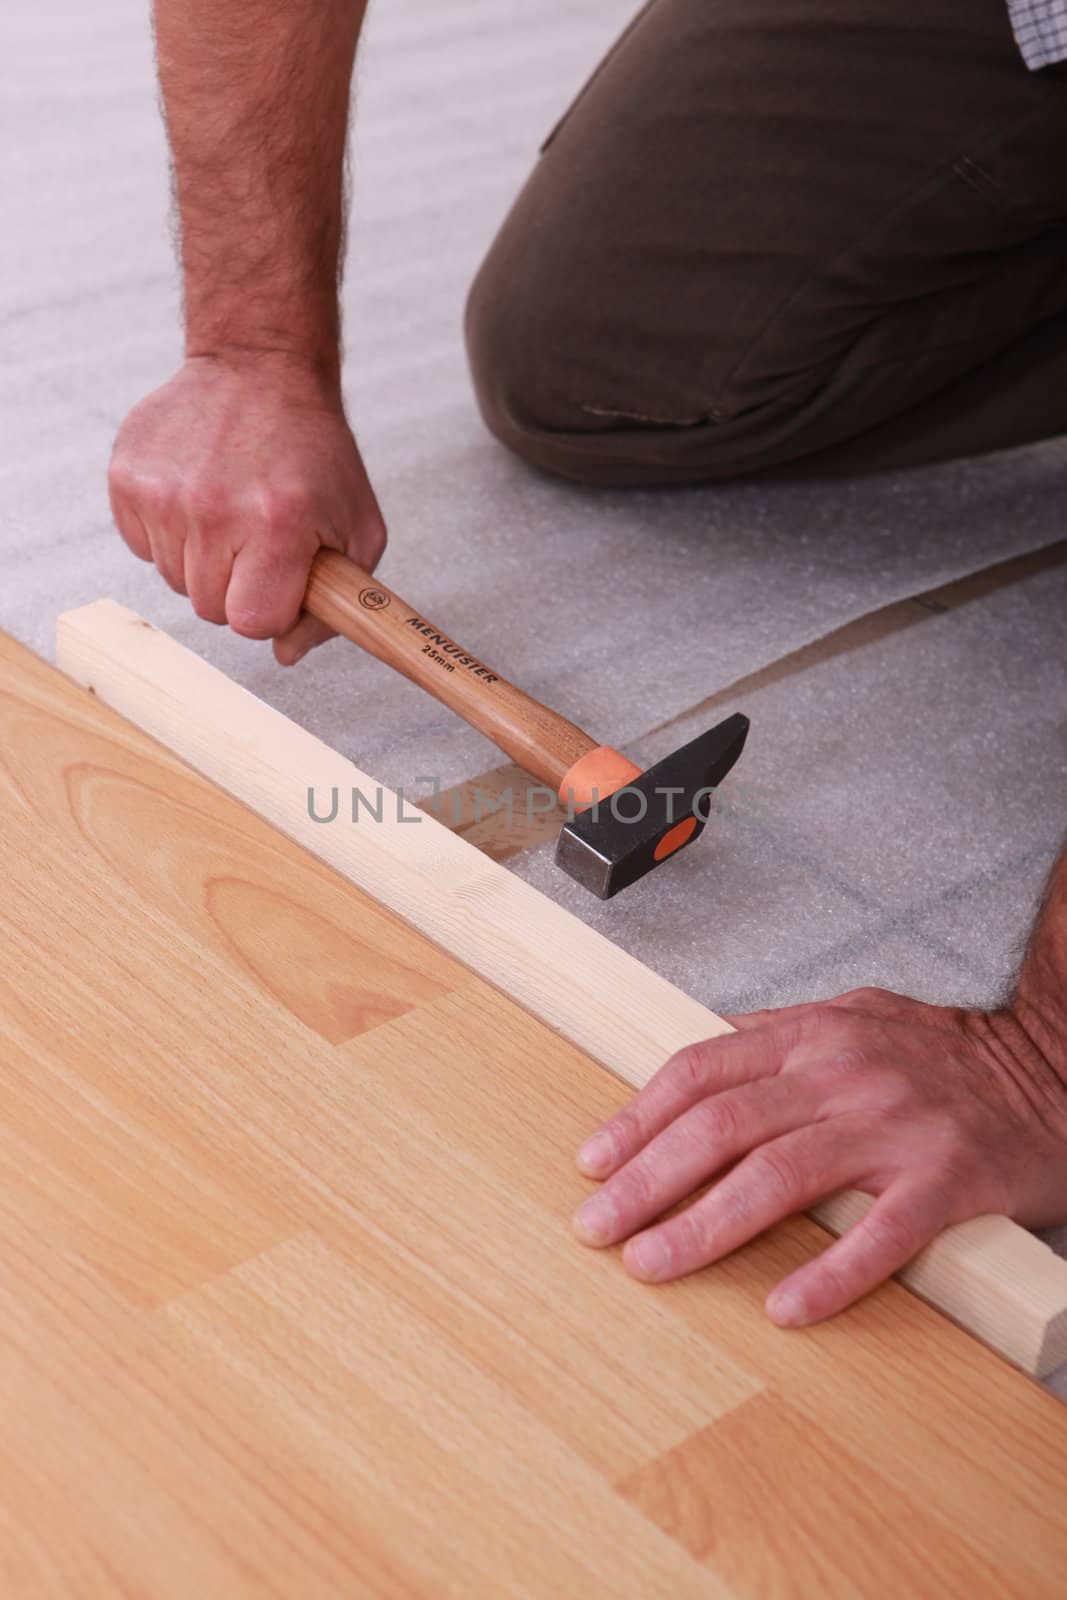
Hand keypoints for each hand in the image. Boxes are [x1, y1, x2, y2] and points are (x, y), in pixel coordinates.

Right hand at [108, 354, 385, 664]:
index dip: (269, 610)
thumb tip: (285, 652)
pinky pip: (143, 548)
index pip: (252, 622)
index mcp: (277, 525)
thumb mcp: (357, 529)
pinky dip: (170, 534)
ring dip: (203, 560)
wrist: (259, 370)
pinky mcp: (127, 478)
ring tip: (230, 509)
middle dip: (237, 587)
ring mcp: (163, 492)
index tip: (280, 580)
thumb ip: (334, 603)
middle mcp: (213, 509)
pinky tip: (198, 495)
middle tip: (257, 541)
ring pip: (174, 582)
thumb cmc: (315, 454)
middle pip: (209, 609)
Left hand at [572, 986, 1066, 1326]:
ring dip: (705, 1225)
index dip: (638, 1118)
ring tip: (654, 1263)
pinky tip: (786, 1309)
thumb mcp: (857, 1014)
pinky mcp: (949, 1178)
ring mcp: (896, 1125)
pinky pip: (880, 1235)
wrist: (1053, 1065)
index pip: (701, 1071)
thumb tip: (708, 1049)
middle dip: (647, 1178)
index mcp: (814, 1034)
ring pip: (779, 1175)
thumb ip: (782, 1033)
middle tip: (597, 1228)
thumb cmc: (948, 1052)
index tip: (593, 1162)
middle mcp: (845, 1072)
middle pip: (722, 1125)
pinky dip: (829, 1274)